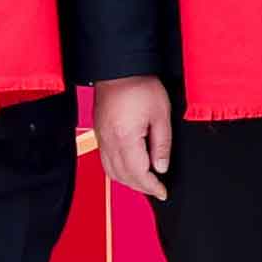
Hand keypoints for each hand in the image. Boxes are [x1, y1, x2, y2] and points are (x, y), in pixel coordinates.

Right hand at [93, 74, 174, 199]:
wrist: (118, 68)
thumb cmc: (141, 86)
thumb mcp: (161, 115)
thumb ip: (162, 144)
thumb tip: (161, 168)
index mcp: (125, 138)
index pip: (138, 173)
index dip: (152, 187)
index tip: (163, 192)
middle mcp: (109, 141)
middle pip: (123, 176)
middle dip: (141, 187)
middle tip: (157, 190)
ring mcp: (101, 138)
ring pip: (111, 171)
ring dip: (128, 181)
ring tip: (145, 182)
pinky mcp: (99, 133)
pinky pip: (105, 160)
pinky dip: (117, 171)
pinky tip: (129, 169)